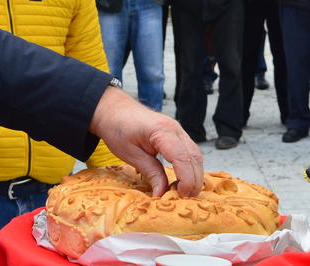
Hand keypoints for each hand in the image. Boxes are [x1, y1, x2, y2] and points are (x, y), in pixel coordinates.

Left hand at [89, 86, 203, 196]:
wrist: (114, 110)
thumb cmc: (118, 128)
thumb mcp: (130, 154)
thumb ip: (150, 172)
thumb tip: (162, 193)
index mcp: (162, 131)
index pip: (182, 157)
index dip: (186, 179)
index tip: (182, 195)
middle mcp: (175, 128)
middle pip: (194, 156)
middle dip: (195, 180)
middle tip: (186, 199)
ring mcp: (178, 130)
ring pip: (196, 154)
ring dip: (195, 174)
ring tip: (186, 193)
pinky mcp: (177, 134)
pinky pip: (190, 151)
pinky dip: (190, 166)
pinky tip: (184, 180)